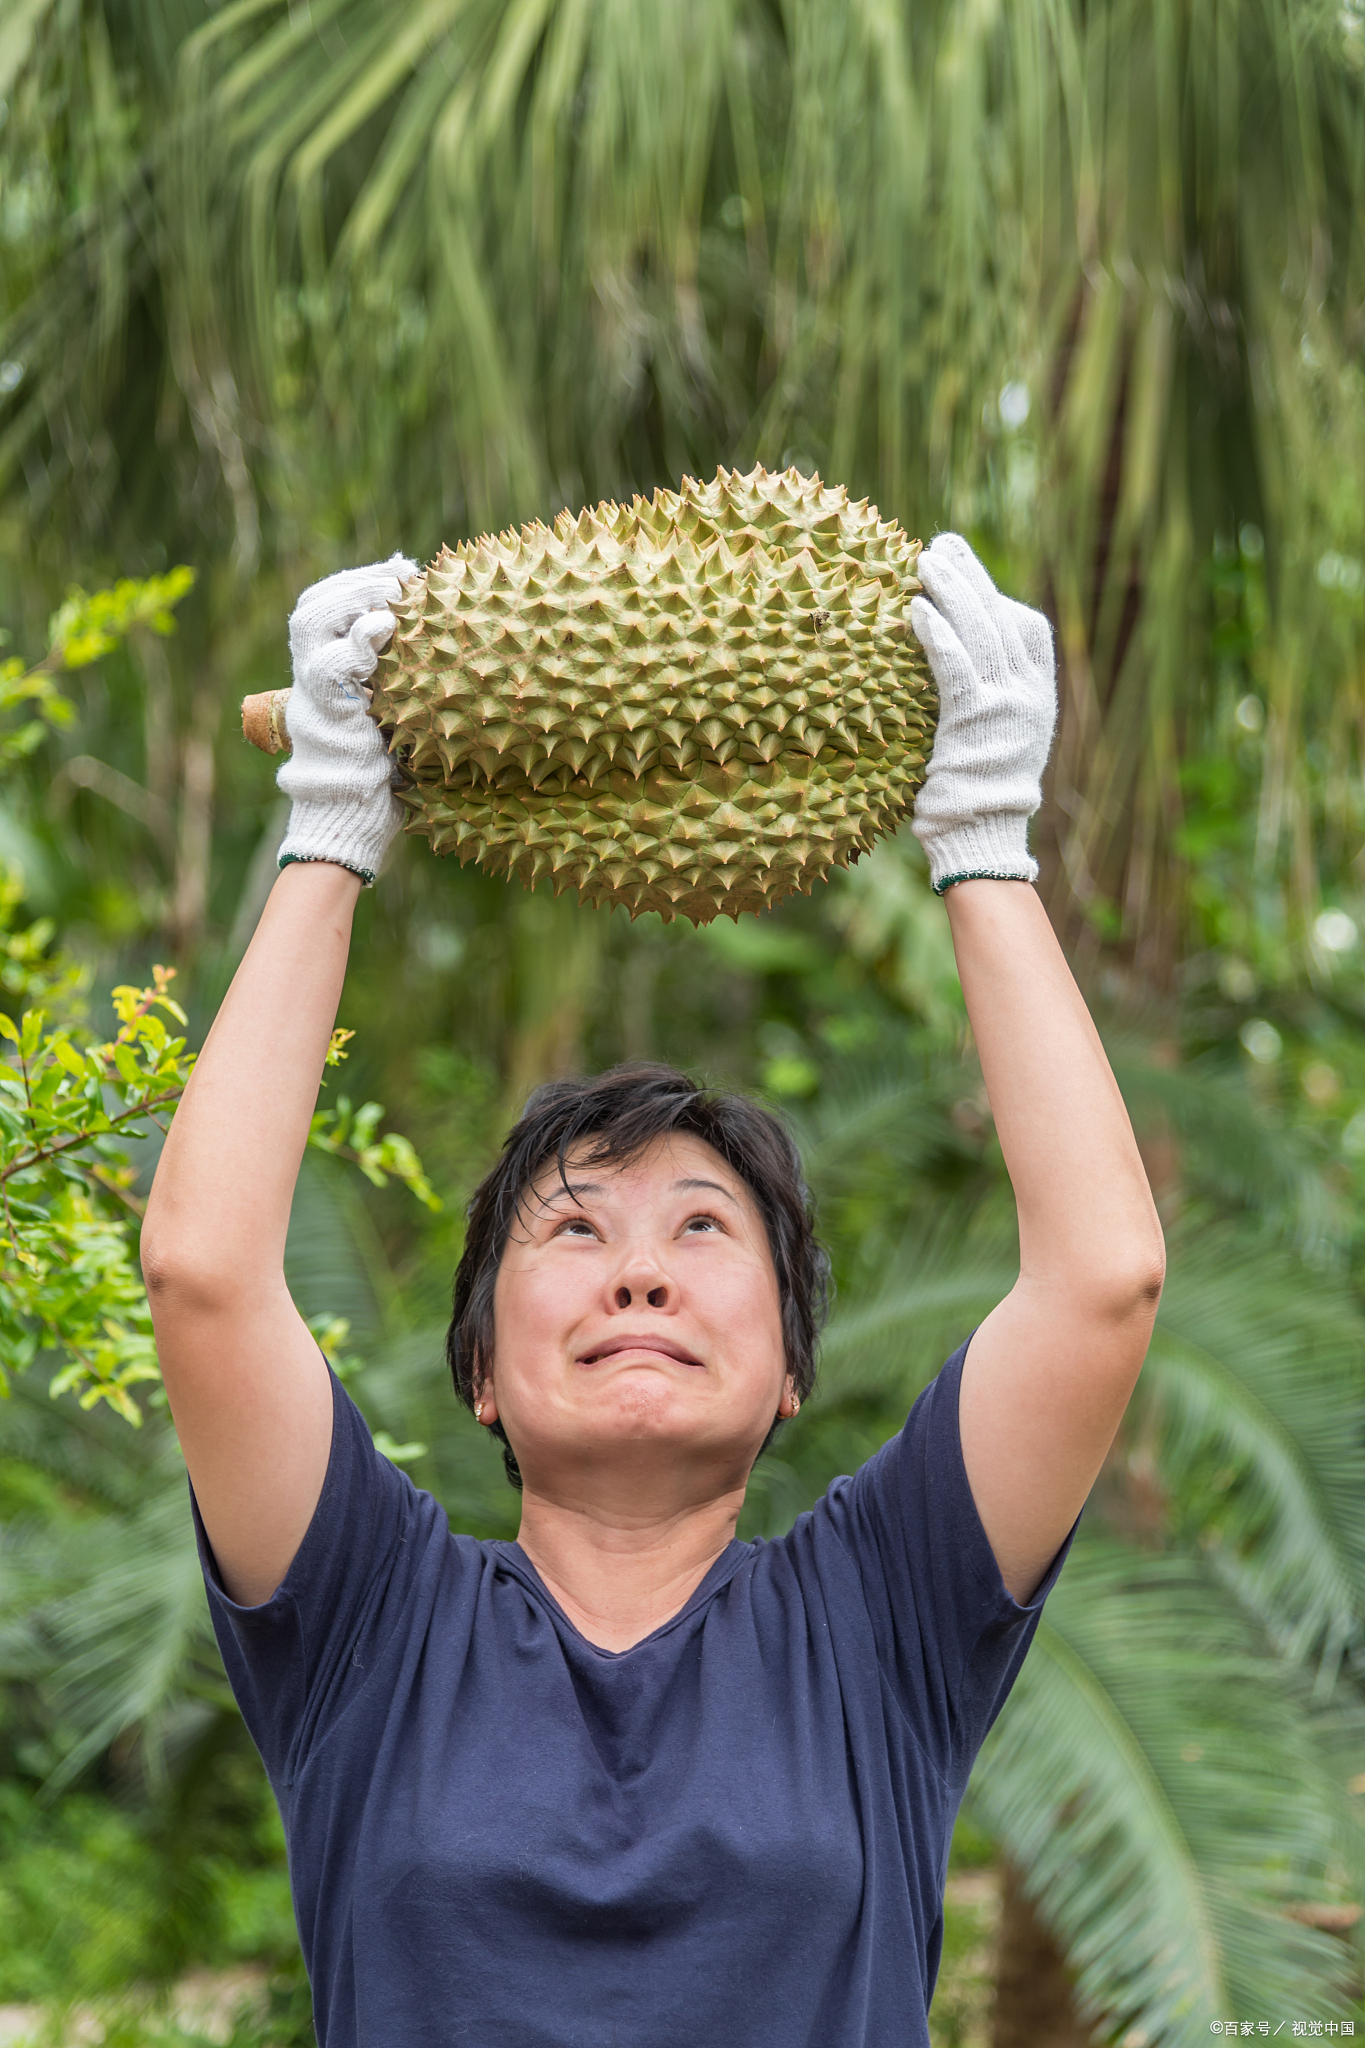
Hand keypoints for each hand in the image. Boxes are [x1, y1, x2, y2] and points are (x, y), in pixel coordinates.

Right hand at [277, 554, 417, 884]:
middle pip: (314, 606)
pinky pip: (332, 664)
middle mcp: (310, 683)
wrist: (349, 829)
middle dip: (358, 581)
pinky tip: (384, 629)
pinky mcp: (324, 715)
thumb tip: (449, 660)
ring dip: (354, 597)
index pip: (327, 612)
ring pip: (313, 621)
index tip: (404, 568)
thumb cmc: (382, 790)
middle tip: (402, 573)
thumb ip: (403, 690)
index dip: (359, 584)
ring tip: (394, 595)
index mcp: (324, 681)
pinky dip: (357, 642)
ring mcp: (313, 696)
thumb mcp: (395, 728)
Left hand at [908, 534, 1055, 893]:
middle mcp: (1029, 694)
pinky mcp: (976, 721)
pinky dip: (937, 634)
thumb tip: (954, 673)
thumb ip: (986, 705)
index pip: (1028, 630)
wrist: (983, 839)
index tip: (967, 570)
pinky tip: (916, 609)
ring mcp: (1006, 705)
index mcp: (1039, 696)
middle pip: (1001, 617)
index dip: (997, 596)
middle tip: (940, 545)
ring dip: (951, 590)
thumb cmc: (975, 798)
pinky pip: (955, 666)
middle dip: (970, 576)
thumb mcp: (993, 744)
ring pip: (979, 631)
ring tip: (923, 560)